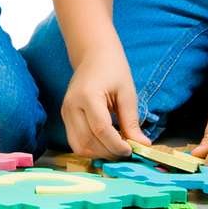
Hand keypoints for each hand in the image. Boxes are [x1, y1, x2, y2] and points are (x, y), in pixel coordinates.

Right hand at [61, 43, 145, 158]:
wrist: (93, 55)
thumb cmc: (113, 69)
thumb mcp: (127, 93)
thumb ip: (132, 121)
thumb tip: (142, 145)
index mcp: (88, 96)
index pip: (101, 130)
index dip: (117, 145)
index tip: (132, 150)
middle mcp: (71, 106)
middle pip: (88, 142)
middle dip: (109, 152)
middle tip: (127, 152)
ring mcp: (65, 113)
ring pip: (79, 147)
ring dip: (99, 154)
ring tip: (116, 148)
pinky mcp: (65, 117)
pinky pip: (76, 141)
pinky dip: (91, 148)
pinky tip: (106, 143)